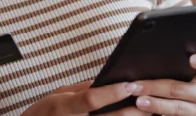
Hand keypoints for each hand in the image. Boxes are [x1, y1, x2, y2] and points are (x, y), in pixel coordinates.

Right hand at [21, 80, 149, 115]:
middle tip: (151, 98)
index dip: (112, 92)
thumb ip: (81, 89)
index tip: (130, 84)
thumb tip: (104, 82)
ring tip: (151, 110)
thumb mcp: (58, 95)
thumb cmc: (44, 113)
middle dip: (134, 109)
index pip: (91, 99)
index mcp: (64, 106)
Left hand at [130, 54, 195, 115]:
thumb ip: (177, 62)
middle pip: (180, 89)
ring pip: (177, 108)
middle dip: (155, 87)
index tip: (192, 59)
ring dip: (155, 104)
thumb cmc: (184, 79)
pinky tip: (143, 111)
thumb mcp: (186, 70)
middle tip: (135, 86)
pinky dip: (157, 114)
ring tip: (139, 101)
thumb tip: (148, 55)